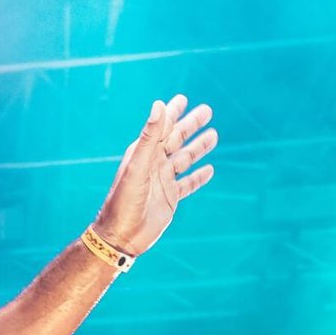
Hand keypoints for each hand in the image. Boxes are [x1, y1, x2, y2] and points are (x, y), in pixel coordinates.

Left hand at [93, 94, 217, 254]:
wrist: (121, 235)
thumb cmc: (125, 200)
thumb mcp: (139, 165)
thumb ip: (150, 136)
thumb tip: (159, 105)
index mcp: (142, 154)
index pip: (160, 128)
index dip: (171, 113)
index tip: (182, 99)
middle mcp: (152, 165)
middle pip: (175, 140)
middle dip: (191, 125)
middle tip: (207, 111)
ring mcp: (162, 181)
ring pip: (184, 159)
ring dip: (198, 147)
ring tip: (214, 135)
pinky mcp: (170, 198)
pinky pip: (188, 184)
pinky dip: (198, 176)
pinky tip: (210, 169)